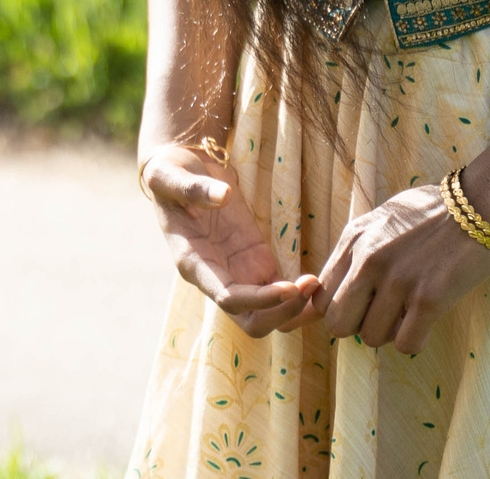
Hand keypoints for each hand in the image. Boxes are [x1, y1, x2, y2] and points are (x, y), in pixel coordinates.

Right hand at [141, 144, 322, 336]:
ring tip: (319, 286)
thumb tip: (224, 197)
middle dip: (282, 312)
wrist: (180, 168)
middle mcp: (217, 278)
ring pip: (270, 314)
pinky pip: (281, 293)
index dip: (259, 300)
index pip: (228, 299)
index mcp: (193, 263)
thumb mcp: (169, 175)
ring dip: (295, 310)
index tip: (289, 288)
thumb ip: (194, 189)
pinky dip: (300, 296)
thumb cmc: (169, 172)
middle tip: (309, 287)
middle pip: (252, 321)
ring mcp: (239, 273)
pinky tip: (319, 281)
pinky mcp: (256, 262)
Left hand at [314, 181, 489, 354]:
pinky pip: (406, 344)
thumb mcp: (384, 219)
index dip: (341, 308)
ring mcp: (397, 279)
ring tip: (410, 313)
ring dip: (390, 333)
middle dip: (359, 326)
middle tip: (384, 315)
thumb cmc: (437, 211)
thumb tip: (338, 283)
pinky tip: (427, 322)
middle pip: (337, 324)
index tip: (362, 306)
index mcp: (354, 238)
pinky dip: (416, 340)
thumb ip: (359, 247)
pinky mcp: (429, 298)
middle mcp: (368, 259)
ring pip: (370, 338)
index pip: (321, 297)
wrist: (484, 203)